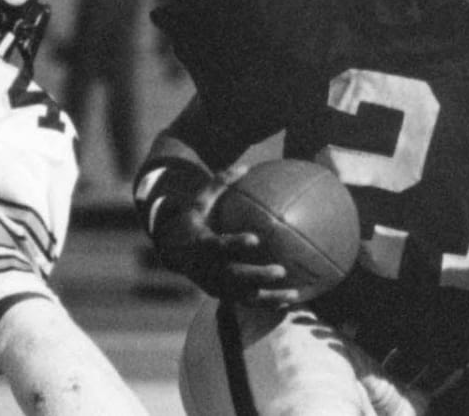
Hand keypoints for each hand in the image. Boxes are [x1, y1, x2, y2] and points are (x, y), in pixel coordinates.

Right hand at [152, 164, 299, 306]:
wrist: (174, 250)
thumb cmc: (195, 219)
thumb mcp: (200, 200)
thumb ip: (220, 183)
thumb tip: (245, 166)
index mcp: (201, 245)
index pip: (218, 246)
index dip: (235, 244)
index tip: (255, 240)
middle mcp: (207, 269)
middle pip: (233, 276)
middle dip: (256, 275)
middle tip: (280, 271)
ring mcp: (214, 285)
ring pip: (242, 296)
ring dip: (268, 297)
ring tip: (294, 295)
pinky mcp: (222, 295)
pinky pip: (247, 302)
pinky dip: (268, 303)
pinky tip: (291, 301)